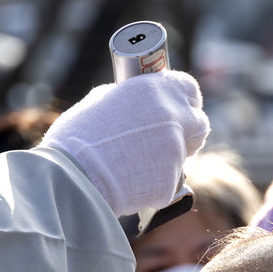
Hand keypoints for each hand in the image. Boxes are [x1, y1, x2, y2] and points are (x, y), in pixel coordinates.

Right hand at [42, 70, 209, 215]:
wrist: (73, 175)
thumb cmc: (78, 136)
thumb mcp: (102, 101)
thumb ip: (130, 100)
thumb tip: (139, 105)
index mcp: (156, 89)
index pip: (189, 89)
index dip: (187, 101)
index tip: (181, 108)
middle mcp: (173, 116)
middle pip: (199, 124)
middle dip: (189, 132)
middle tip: (171, 139)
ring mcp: (176, 150)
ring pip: (182, 156)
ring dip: (167, 158)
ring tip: (134, 163)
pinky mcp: (173, 181)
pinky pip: (169, 181)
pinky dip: (154, 182)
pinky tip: (130, 182)